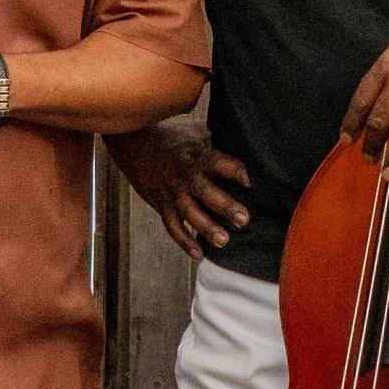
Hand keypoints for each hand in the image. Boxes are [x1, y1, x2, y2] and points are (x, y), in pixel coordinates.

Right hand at [114, 122, 250, 256]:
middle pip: (206, 192)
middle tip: (243, 219)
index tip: (252, 183)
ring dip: (206, 228)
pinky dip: (184, 241)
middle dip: (225, 206)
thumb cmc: (174, 141)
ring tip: (224, 241)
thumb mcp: (197, 136)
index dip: (236, 172)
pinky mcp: (163, 206)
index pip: (220, 163)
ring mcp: (173, 193)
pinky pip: (173, 226)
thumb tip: (250, 158)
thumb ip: (218, 151)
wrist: (136, 146)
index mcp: (198, 156)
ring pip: (189, 213)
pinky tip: (199, 253)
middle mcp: (185, 176)